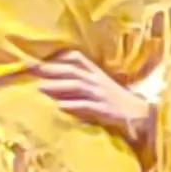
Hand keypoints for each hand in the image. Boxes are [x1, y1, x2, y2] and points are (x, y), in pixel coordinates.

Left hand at [34, 50, 153, 141]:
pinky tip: (59, 106)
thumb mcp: (100, 85)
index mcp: (96, 72)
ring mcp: (101, 94)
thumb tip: (55, 81)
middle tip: (31, 70)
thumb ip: (82, 80)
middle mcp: (97, 80)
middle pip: (72, 70)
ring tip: (40, 88)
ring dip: (58, 86)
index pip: (77, 58)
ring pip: (78, 86)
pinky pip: (87, 106)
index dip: (58, 56)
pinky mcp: (104, 109)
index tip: (38, 57)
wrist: (139, 114)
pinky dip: (73, 105)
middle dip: (51, 69)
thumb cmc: (115, 100)